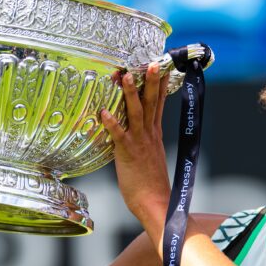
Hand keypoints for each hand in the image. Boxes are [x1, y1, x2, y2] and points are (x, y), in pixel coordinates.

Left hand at [101, 63, 170, 233]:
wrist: (155, 202)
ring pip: (137, 113)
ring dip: (131, 94)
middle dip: (151, 81)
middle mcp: (150, 135)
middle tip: (151, 62)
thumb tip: (134, 136)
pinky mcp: (128, 154)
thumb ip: (144, 143)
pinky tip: (103, 112)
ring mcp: (140, 143)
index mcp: (155, 135)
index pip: (159, 104)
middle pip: (152, 103)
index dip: (160, 85)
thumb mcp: (150, 158)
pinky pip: (119, 135)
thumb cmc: (150, 184)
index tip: (161, 67)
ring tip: (125, 76)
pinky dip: (112, 123)